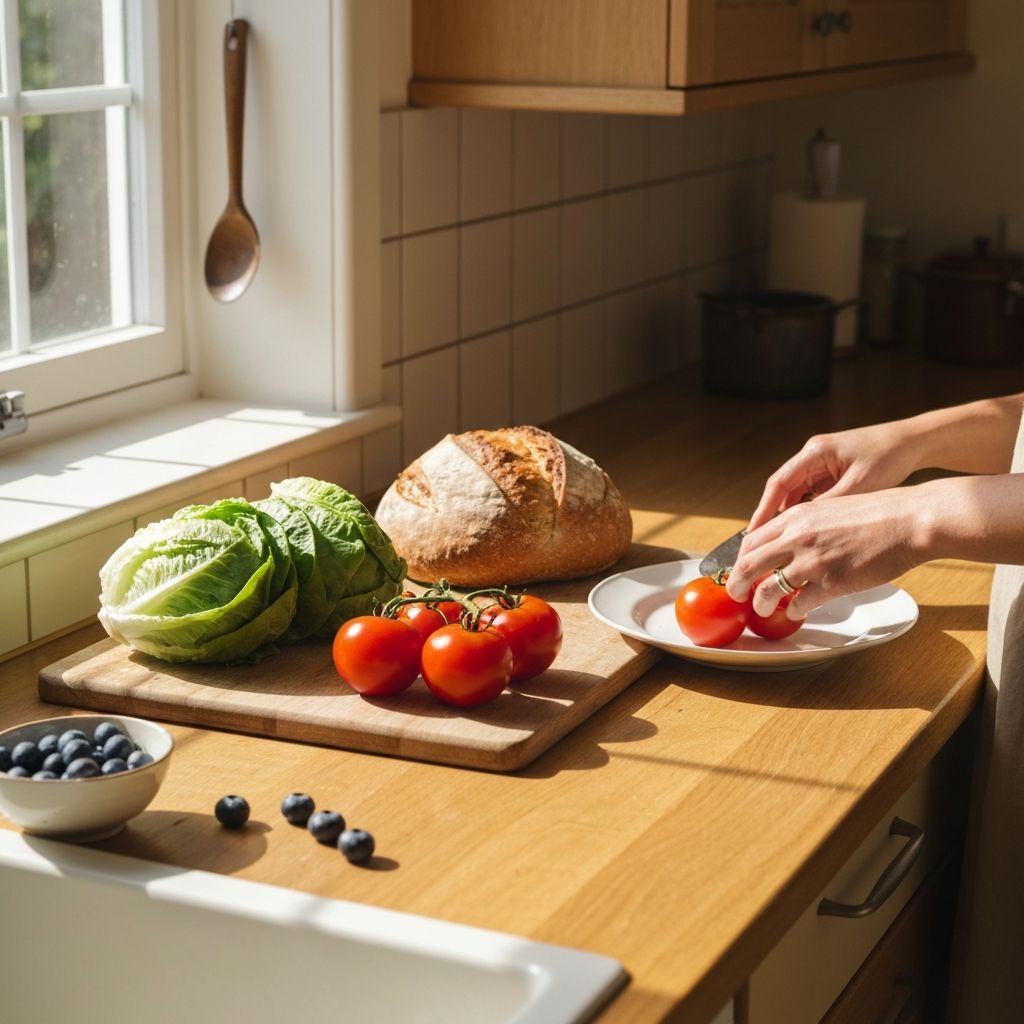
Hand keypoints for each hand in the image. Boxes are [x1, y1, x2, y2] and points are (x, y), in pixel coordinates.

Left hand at [726, 488, 925, 617]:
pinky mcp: (832, 582)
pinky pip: (799, 604)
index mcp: (795, 517)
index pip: (751, 540)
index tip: (739, 570)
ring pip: (767, 589)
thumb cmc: (875, 514)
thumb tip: (786, 542)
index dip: (739, 560)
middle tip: (736, 595)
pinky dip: (794, 611)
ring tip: (762, 608)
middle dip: (736, 584)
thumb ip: (803, 525)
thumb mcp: (828, 508)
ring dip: (760, 603)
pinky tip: (798, 612)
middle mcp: (797, 537)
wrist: (908, 520)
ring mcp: (813, 560)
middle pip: (748, 565)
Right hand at [747, 422, 920, 533]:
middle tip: (761, 544)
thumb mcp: (859, 486)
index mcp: (815, 452)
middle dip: (771, 516)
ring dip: (792, 516)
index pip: (779, 483)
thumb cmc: (890, 457)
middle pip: (783, 489)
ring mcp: (823, 463)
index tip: (752, 533)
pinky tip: (810, 531)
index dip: (763, 509)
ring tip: (784, 542)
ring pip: (797, 493)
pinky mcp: (833, 471)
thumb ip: (829, 505)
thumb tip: (802, 530)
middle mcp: (814, 455)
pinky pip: (813, 493)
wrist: (916, 441)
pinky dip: (809, 512)